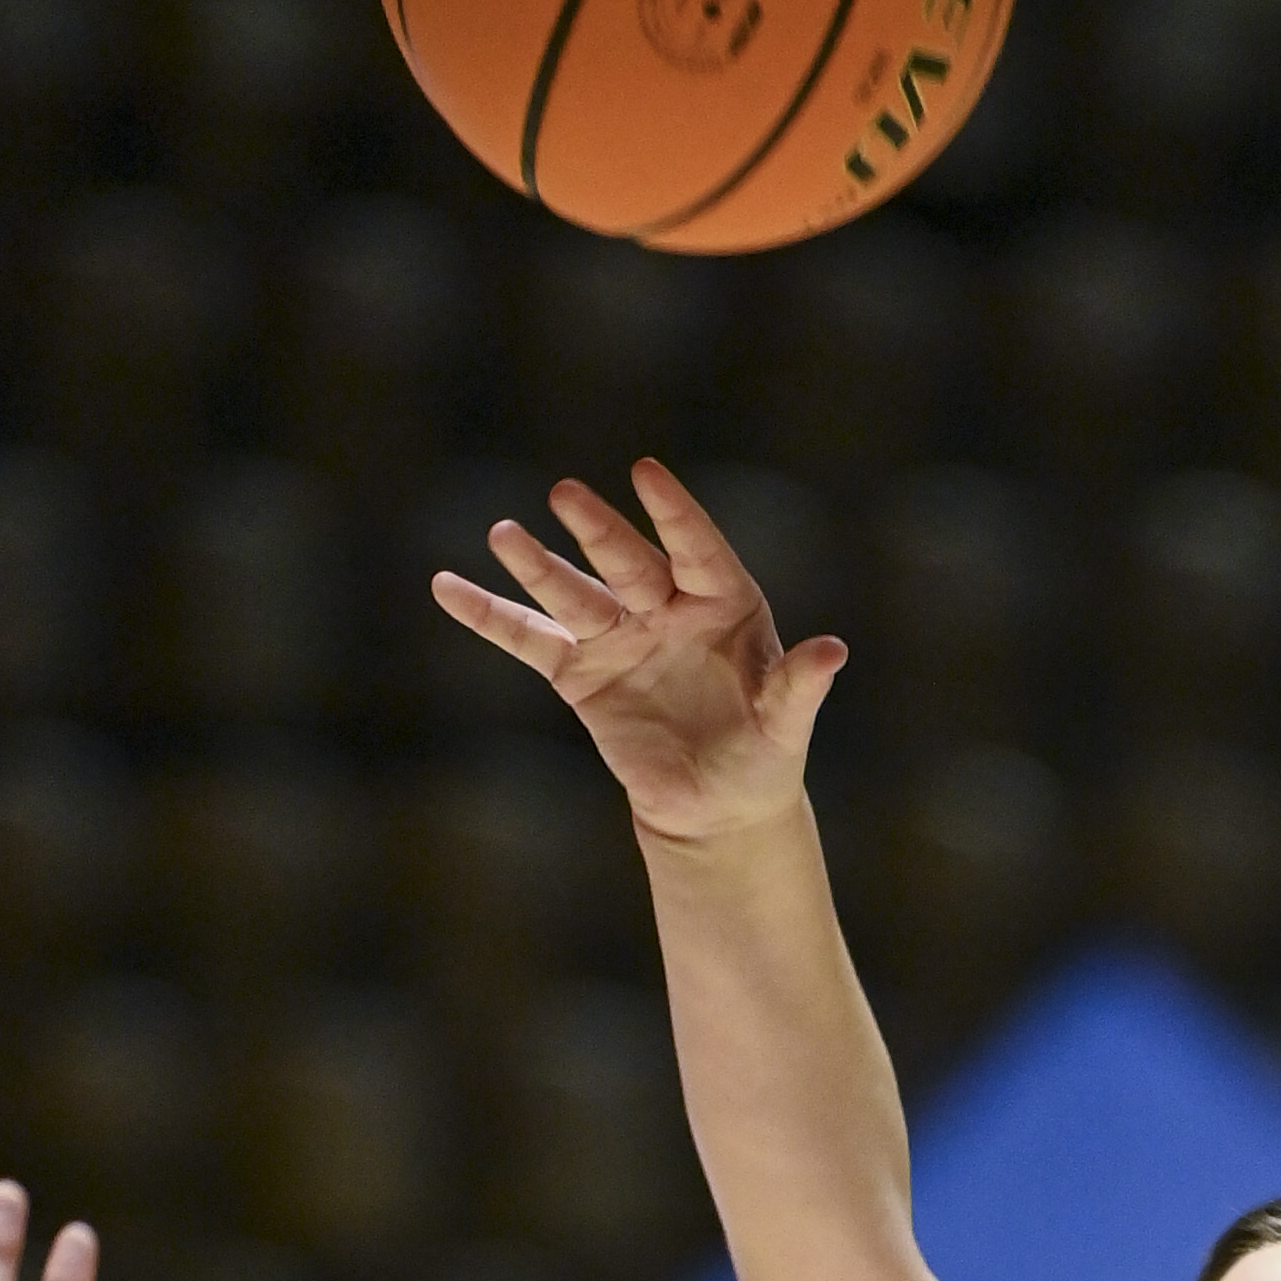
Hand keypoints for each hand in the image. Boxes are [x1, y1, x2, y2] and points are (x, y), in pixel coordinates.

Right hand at [431, 461, 848, 846]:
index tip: (645, 474)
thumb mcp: (786, 726)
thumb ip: (801, 686)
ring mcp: (619, 637)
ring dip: (537, 566)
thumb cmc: (763, 756)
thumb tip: (834, 651)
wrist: (718, 805)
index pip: (698, 550)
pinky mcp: (580, 674)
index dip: (675, 515)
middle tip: (566, 495)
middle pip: (627, 563)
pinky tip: (447, 587)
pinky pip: (528, 638)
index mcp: (724, 604)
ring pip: (573, 593)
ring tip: (503, 533)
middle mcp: (666, 608)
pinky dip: (488, 615)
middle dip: (598, 532)